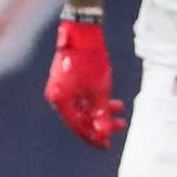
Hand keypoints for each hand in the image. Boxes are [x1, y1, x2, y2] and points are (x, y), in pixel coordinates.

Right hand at [44, 18, 126, 149]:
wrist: (82, 32)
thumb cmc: (90, 62)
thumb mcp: (99, 91)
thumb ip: (100, 114)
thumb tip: (103, 134)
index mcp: (60, 101)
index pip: (77, 126)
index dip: (93, 137)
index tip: (107, 144)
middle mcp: (57, 96)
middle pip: (79, 117)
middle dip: (100, 122)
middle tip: (119, 126)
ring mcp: (60, 86)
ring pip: (82, 105)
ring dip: (100, 108)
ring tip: (120, 108)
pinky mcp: (66, 78)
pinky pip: (80, 95)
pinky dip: (94, 98)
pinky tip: (111, 98)